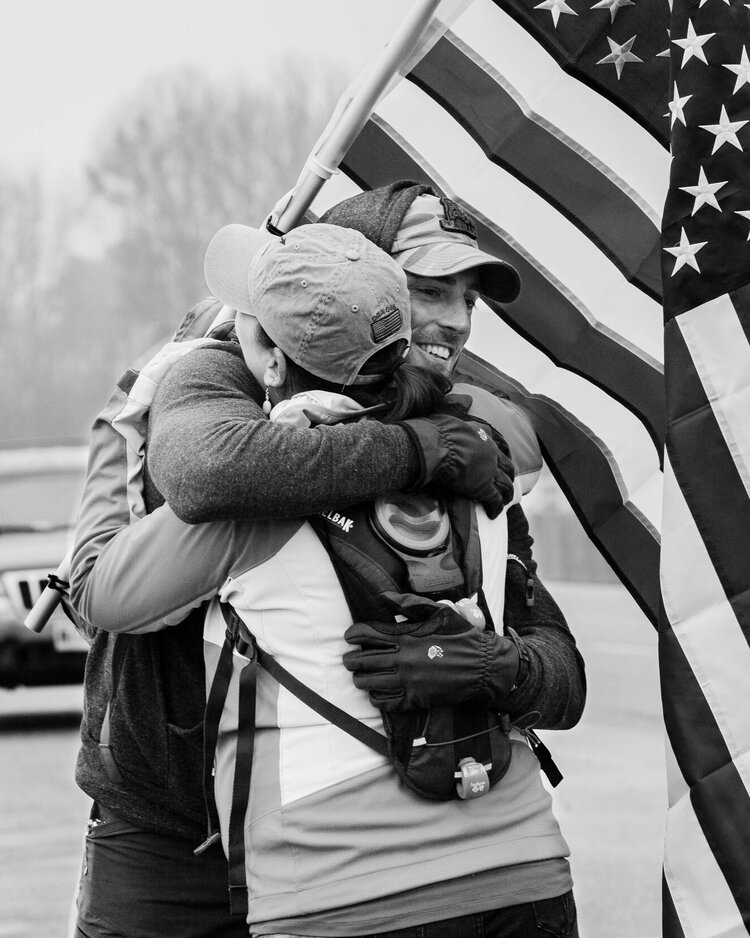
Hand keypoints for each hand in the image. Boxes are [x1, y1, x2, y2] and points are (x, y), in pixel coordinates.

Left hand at [343, 605, 520, 711]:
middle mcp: (401, 658)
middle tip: (348, 660)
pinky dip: (375, 697)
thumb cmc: (459, 636)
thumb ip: (407, 605)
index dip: (352, 635)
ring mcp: (406, 680)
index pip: (366, 634)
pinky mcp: (413, 699)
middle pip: (362, 660)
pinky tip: (375, 693)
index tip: (348, 637)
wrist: (481, 665)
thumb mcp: (436, 612)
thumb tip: (383, 597)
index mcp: (405, 635)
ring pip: (368, 682)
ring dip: (359, 679)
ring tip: (359, 677)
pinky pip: (384, 701)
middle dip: (350, 660)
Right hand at [399, 413, 514, 517]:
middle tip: (507, 484)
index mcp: (484, 436)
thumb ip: (459, 415)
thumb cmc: (439, 432)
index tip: (504, 461)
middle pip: (507, 467)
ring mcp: (489, 471)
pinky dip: (496, 508)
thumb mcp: (452, 417)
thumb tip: (463, 405)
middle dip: (509, 476)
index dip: (503, 455)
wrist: (438, 447)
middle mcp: (491, 454)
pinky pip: (494, 500)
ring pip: (505, 485)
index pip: (500, 445)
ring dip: (506, 494)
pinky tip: (493, 514)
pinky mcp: (483, 488)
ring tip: (504, 501)